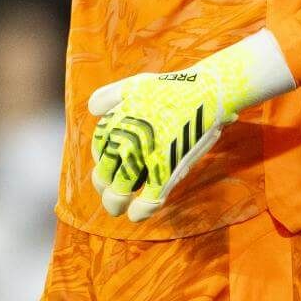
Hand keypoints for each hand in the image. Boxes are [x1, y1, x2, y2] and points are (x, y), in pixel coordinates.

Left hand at [87, 30, 294, 221]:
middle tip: (108, 194)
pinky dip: (141, 211)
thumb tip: (94, 112)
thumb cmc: (170, 88)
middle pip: (103, 175)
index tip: (106, 167)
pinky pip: (149, 199)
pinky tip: (136, 216)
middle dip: (103, 188)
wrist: (206, 93)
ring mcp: (144, 158)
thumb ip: (109, 96)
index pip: (99, 151)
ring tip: (116, 209)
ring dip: (115, 203)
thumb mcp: (133, 85)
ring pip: (119, 191)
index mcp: (115, 124)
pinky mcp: (167, 170)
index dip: (101, 162)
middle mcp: (123, 142)